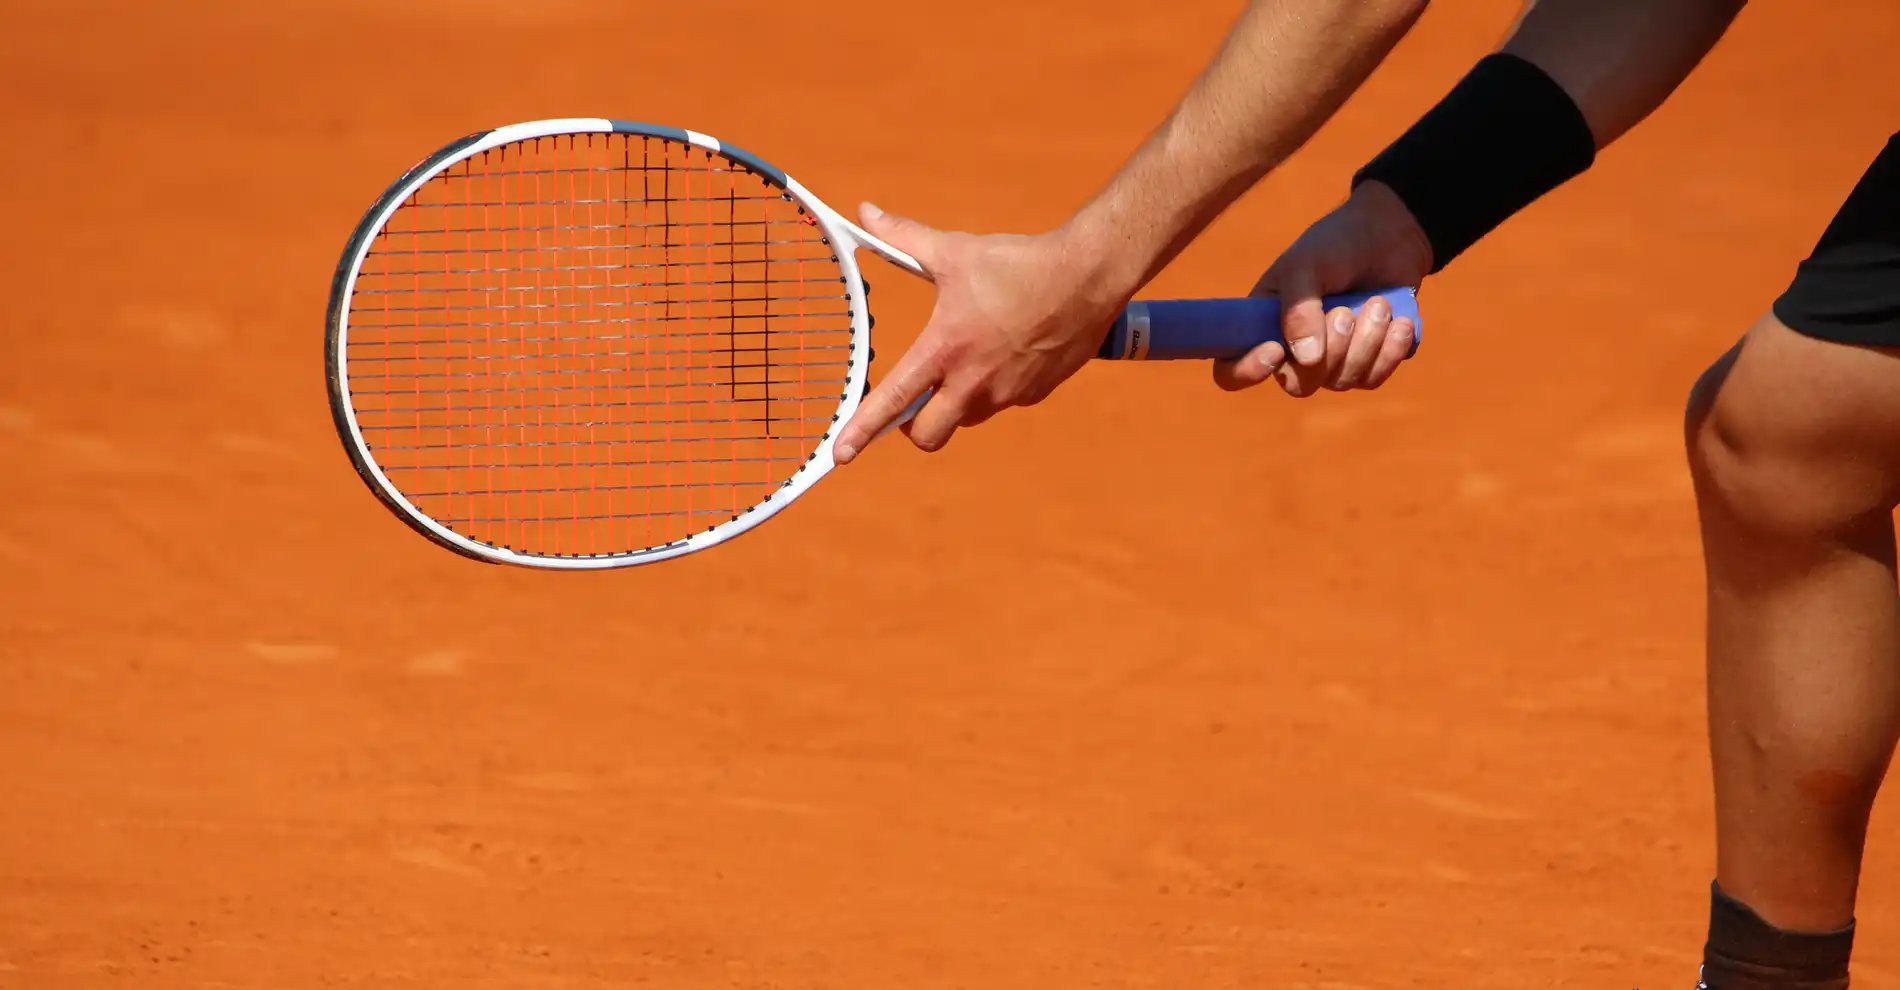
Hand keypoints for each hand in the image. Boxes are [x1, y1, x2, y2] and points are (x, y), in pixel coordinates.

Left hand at [832, 204, 1125, 462]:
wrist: (1086, 277)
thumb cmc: (1018, 264)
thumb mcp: (954, 251)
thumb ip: (903, 238)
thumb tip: (866, 213)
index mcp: (945, 349)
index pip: (893, 400)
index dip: (862, 429)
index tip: (840, 454)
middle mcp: (973, 382)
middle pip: (928, 435)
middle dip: (912, 429)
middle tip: (912, 405)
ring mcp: (1006, 393)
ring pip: (965, 419)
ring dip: (954, 405)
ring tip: (966, 363)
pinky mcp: (1033, 394)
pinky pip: (1002, 403)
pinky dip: (993, 389)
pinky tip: (1006, 354)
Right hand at [1213, 179, 1432, 396]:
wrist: (1389, 236)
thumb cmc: (1336, 244)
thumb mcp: (1307, 264)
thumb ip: (1298, 308)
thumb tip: (1305, 359)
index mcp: (1261, 326)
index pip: (1232, 371)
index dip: (1246, 371)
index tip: (1275, 349)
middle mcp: (1291, 352)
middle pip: (1299, 385)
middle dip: (1329, 351)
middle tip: (1345, 311)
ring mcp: (1331, 362)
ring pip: (1342, 382)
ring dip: (1366, 342)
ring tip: (1378, 303)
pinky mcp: (1368, 363)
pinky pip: (1374, 379)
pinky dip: (1390, 351)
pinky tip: (1399, 321)